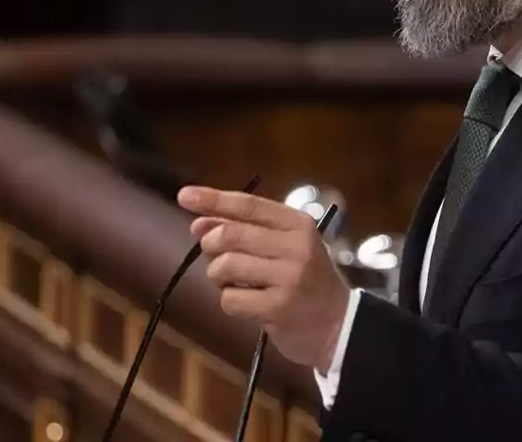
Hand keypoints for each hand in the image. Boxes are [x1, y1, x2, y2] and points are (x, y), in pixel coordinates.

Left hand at [177, 185, 349, 372]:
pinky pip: (229, 299)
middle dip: (210, 245)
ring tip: (236, 283)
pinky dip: (229, 302)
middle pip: (230, 235)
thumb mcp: (283, 247)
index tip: (185, 195)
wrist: (336, 325)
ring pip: (225, 266)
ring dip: (218, 276)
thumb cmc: (305, 280)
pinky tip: (249, 304)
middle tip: (215, 256)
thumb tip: (198, 223)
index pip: (249, 205)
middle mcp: (296, 246)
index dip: (214, 199)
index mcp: (298, 224)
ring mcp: (289, 277)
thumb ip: (244, 231)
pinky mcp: (278, 308)